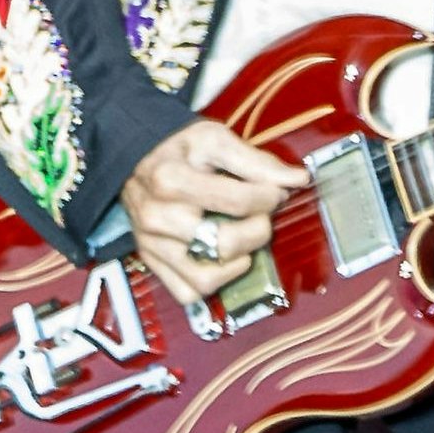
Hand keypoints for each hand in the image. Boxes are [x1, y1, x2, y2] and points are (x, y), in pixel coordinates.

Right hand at [119, 120, 308, 305]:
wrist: (135, 158)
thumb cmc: (179, 150)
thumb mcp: (215, 140)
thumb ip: (256, 160)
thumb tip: (298, 179)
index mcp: (172, 180)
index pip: (240, 202)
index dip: (270, 197)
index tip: (274, 191)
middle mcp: (158, 217)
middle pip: (226, 243)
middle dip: (258, 230)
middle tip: (260, 216)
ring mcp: (152, 244)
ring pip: (207, 277)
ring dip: (238, 261)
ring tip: (243, 240)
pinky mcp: (151, 260)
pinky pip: (188, 292)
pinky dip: (213, 282)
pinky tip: (222, 260)